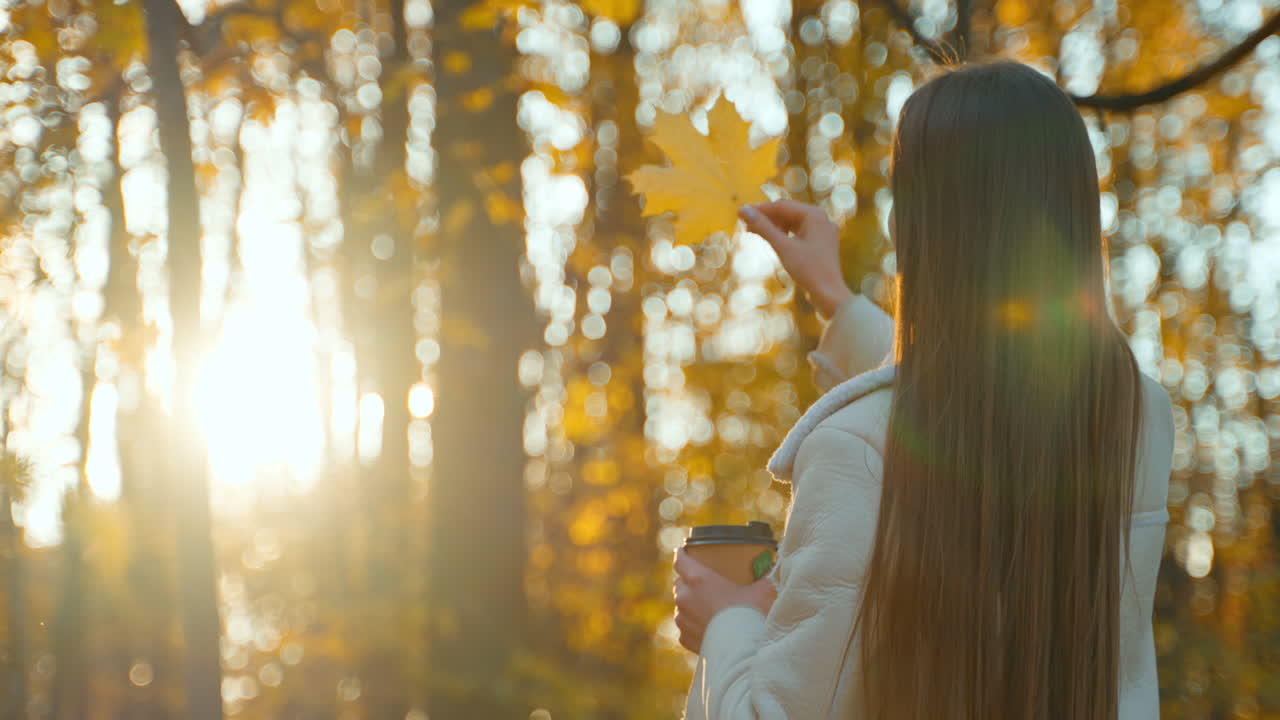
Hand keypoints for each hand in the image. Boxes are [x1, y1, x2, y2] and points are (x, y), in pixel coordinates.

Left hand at [673, 548, 777, 653]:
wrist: (742, 653)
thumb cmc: (750, 617)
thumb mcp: (762, 591)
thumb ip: (766, 577)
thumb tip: (775, 568)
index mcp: (699, 579)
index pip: (681, 560)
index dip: (682, 554)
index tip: (685, 551)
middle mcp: (685, 597)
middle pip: (680, 582)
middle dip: (689, 580)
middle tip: (705, 582)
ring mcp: (682, 619)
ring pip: (681, 605)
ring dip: (691, 603)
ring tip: (708, 606)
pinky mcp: (684, 638)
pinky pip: (685, 626)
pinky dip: (693, 624)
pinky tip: (707, 626)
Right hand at [738, 200, 852, 318]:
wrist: (830, 295)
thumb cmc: (809, 270)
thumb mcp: (782, 247)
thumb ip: (763, 227)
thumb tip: (743, 210)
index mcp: (815, 214)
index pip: (781, 206)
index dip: (759, 209)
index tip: (740, 212)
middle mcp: (822, 218)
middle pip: (788, 212)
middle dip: (767, 218)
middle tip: (745, 225)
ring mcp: (823, 231)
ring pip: (793, 222)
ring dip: (774, 226)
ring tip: (756, 233)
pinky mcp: (822, 243)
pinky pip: (800, 232)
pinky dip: (785, 235)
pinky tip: (774, 241)